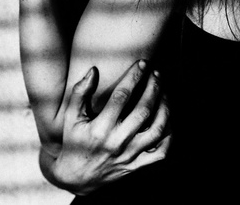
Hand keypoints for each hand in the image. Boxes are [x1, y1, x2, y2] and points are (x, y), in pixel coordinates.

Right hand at [49, 61, 170, 194]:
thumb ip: (80, 92)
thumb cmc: (74, 140)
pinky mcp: (137, 166)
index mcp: (99, 129)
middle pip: (143, 110)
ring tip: (164, 91)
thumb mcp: (70, 116)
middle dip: (153, 87)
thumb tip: (94, 70)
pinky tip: (167, 117)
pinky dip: (169, 135)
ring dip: (164, 107)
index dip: (134, 77)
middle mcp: (116, 143)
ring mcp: (129, 156)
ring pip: (156, 130)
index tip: (142, 63)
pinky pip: (161, 152)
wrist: (76, 177)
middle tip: (157, 73)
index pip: (121, 96)